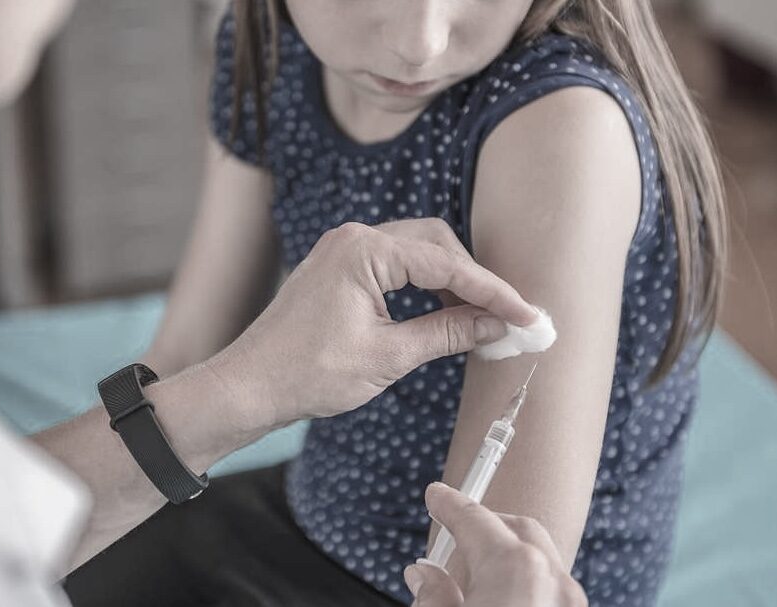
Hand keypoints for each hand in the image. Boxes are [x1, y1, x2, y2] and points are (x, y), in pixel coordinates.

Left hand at [205, 218, 538, 429]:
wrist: (249, 386)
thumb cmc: (307, 373)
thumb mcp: (387, 356)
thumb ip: (446, 333)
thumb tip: (495, 325)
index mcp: (364, 250)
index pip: (447, 264)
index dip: (493, 292)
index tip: (526, 316)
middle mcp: (353, 238)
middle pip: (436, 245)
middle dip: (475, 281)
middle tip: (507, 319)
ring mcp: (343, 250)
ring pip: (417, 254)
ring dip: (451, 283)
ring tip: (480, 321)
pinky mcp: (339, 268)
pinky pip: (395, 266)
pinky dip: (423, 287)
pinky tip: (442, 314)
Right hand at [404, 483, 586, 606]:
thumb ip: (432, 594)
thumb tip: (423, 575)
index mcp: (516, 569)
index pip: (475, 519)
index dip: (449, 504)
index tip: (436, 495)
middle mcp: (554, 580)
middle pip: (518, 529)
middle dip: (486, 524)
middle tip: (454, 532)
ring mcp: (573, 604)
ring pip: (539, 562)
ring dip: (507, 558)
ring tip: (473, 579)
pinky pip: (551, 589)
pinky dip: (525, 585)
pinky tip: (501, 601)